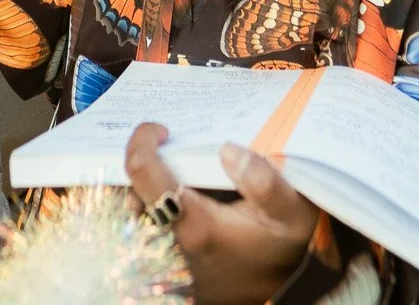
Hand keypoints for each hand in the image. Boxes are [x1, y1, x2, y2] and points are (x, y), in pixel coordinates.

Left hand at [125, 123, 317, 304]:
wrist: (277, 292)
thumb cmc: (281, 247)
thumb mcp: (291, 213)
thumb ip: (265, 181)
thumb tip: (228, 150)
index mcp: (196, 224)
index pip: (142, 171)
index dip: (143, 140)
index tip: (161, 130)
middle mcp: (170, 243)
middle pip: (127, 190)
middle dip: (139, 162)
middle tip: (163, 146)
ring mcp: (162, 258)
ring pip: (129, 212)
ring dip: (139, 186)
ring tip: (161, 168)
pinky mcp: (161, 266)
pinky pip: (136, 229)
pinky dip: (142, 206)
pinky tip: (162, 194)